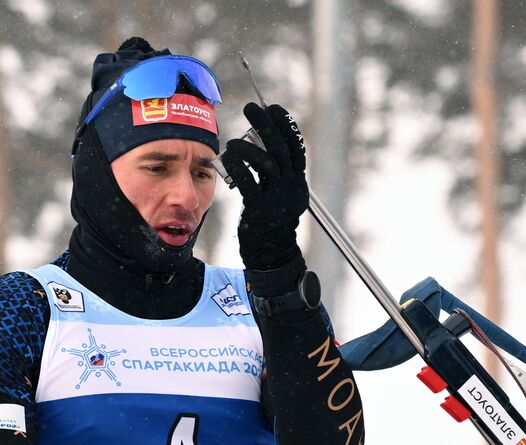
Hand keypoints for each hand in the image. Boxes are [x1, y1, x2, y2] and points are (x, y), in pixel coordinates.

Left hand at [219, 103, 308, 274]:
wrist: (272, 255)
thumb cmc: (271, 222)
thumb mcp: (278, 194)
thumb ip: (273, 173)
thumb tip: (260, 145)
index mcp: (297, 182)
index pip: (295, 146)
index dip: (286, 125)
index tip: (273, 108)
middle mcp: (292, 187)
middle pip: (281, 149)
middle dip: (265, 124)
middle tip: (250, 108)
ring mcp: (278, 199)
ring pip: (267, 163)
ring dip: (248, 147)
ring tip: (233, 142)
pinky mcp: (261, 209)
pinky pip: (249, 182)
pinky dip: (237, 165)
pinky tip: (228, 156)